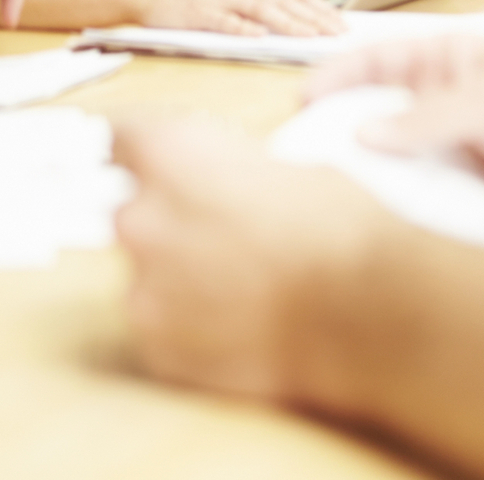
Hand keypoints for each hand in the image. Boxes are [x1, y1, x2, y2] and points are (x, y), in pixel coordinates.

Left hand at [113, 116, 381, 399]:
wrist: (363, 309)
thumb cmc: (338, 229)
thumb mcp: (287, 166)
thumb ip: (232, 173)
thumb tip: (226, 187)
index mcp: (171, 157)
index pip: (121, 135)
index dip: (141, 146)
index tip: (148, 155)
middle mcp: (141, 220)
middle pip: (133, 210)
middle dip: (169, 217)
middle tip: (223, 229)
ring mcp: (144, 291)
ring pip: (148, 273)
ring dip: (180, 273)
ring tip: (241, 284)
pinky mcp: (159, 348)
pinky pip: (163, 325)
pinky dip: (191, 322)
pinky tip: (240, 320)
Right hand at [141, 0, 344, 36]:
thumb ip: (264, 2)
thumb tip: (301, 20)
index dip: (320, 8)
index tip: (341, 24)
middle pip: (285, 1)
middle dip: (315, 18)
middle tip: (337, 34)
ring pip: (262, 10)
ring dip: (289, 23)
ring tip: (311, 36)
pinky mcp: (200, 12)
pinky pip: (226, 21)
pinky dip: (244, 28)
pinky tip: (261, 37)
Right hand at [306, 35, 483, 223]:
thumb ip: (427, 117)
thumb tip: (366, 134)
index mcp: (450, 61)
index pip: (377, 60)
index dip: (337, 78)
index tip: (304, 102)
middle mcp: (445, 102)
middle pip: (378, 112)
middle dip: (343, 131)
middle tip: (303, 157)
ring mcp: (454, 148)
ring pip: (395, 159)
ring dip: (369, 175)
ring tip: (328, 194)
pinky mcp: (467, 192)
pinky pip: (419, 197)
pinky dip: (397, 207)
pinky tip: (375, 220)